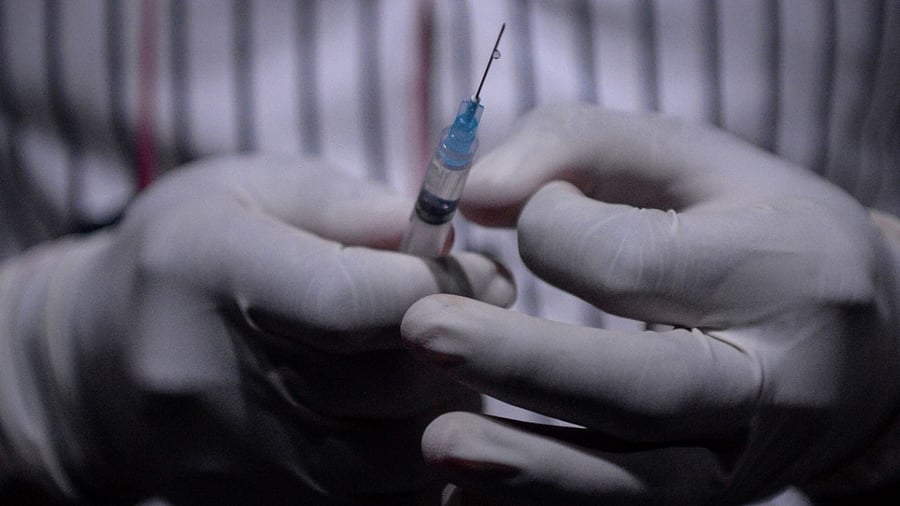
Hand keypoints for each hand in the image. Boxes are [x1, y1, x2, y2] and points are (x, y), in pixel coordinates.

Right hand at [0, 155, 513, 503]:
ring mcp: (231, 457)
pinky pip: (372, 502)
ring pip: (393, 459)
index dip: (443, 285)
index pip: (353, 301)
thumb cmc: (182, 255)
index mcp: (208, 271)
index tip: (485, 273)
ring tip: (445, 365)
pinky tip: (409, 415)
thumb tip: (442, 232)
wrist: (90, 367)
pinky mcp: (253, 504)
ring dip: (447, 411)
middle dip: (460, 348)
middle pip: (386, 386)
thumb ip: (342, 202)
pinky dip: (415, 463)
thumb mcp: (247, 189)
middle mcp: (212, 378)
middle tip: (479, 316)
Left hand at [401, 105, 899, 504]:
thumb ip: (582, 147)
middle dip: (525, 363)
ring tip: (438, 444)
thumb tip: (476, 192)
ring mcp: (742, 460)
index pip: (638, 261)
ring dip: (530, 469)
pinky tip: (470, 499)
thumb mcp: (691, 160)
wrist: (864, 346)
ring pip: (637, 482)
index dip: (556, 230)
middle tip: (423, 331)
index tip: (536, 210)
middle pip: (642, 386)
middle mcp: (771, 382)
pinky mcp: (713, 503)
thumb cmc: (761, 232)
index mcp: (775, 272)